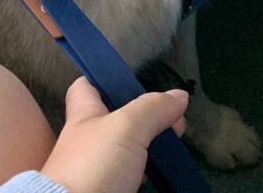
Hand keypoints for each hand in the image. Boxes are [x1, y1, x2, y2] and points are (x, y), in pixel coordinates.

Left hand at [40, 77, 188, 192]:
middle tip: (174, 125)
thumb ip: (152, 109)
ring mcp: (97, 169)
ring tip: (174, 150)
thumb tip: (179, 95)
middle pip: (117, 120)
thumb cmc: (94, 166)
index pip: (87, 86)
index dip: (108, 80)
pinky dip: (146, 174)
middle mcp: (88, 140)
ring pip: (127, 151)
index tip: (136, 84)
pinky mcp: (107, 192)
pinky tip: (161, 173)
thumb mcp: (126, 127)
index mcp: (83, 114)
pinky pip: (129, 177)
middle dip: (144, 119)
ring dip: (148, 149)